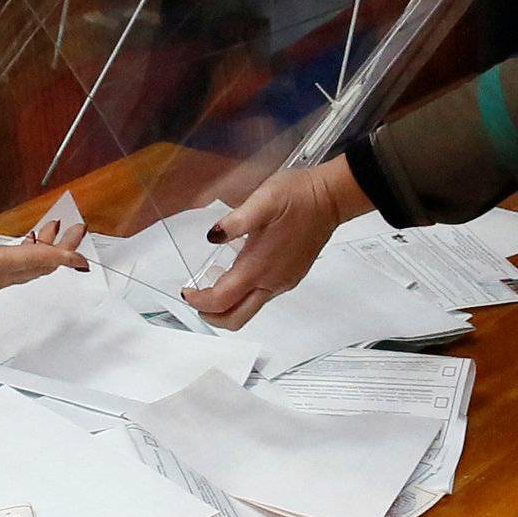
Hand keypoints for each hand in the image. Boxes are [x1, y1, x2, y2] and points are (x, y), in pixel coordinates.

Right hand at [0, 194, 86, 326]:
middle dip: (65, 247)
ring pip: (34, 267)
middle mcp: (1, 275)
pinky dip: (34, 254)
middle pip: (44, 264)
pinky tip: (29, 240)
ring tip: (57, 226)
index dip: (63, 254)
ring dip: (50, 249)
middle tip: (78, 227)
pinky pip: (22, 268)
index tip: (82, 251)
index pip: (38, 260)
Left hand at [181, 158, 363, 326]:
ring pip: (249, 311)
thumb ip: (235, 222)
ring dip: (227, 306)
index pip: (222, 300)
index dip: (199, 301)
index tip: (187, 291)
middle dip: (211, 316)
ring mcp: (283, 282)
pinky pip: (262, 298)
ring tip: (213, 284)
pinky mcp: (291, 278)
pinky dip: (243, 295)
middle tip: (197, 299)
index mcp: (259, 267)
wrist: (331, 199)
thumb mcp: (263, 200)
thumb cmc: (298, 197)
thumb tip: (213, 236)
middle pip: (236, 319)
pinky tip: (238, 272)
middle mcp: (271, 282)